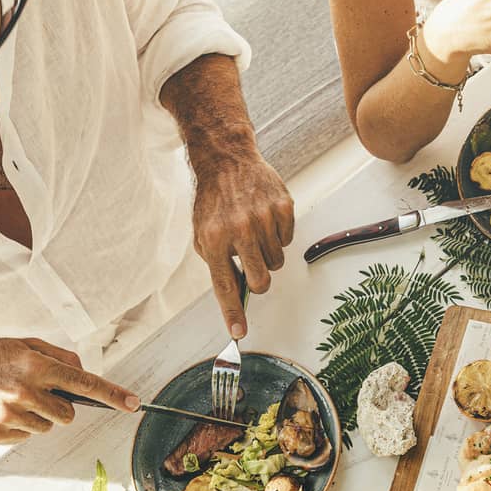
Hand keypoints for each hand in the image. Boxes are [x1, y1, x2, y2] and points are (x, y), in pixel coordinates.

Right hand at [0, 337, 139, 444]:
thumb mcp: (24, 345)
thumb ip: (58, 357)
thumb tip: (85, 374)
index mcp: (35, 366)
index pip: (84, 383)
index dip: (112, 395)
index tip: (133, 404)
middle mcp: (25, 392)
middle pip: (68, 414)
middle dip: (60, 406)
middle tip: (36, 392)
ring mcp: (9, 416)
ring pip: (47, 427)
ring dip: (38, 416)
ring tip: (12, 399)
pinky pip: (25, 437)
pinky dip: (19, 426)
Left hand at [191, 147, 294, 338]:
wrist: (227, 159)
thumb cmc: (214, 200)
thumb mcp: (202, 232)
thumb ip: (217, 261)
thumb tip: (237, 290)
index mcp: (214, 239)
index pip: (225, 285)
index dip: (233, 312)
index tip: (239, 332)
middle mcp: (239, 230)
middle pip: (261, 280)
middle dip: (259, 282)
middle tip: (254, 268)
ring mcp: (263, 218)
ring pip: (277, 261)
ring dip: (267, 254)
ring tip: (255, 232)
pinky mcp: (282, 207)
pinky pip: (288, 239)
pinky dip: (278, 235)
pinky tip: (265, 218)